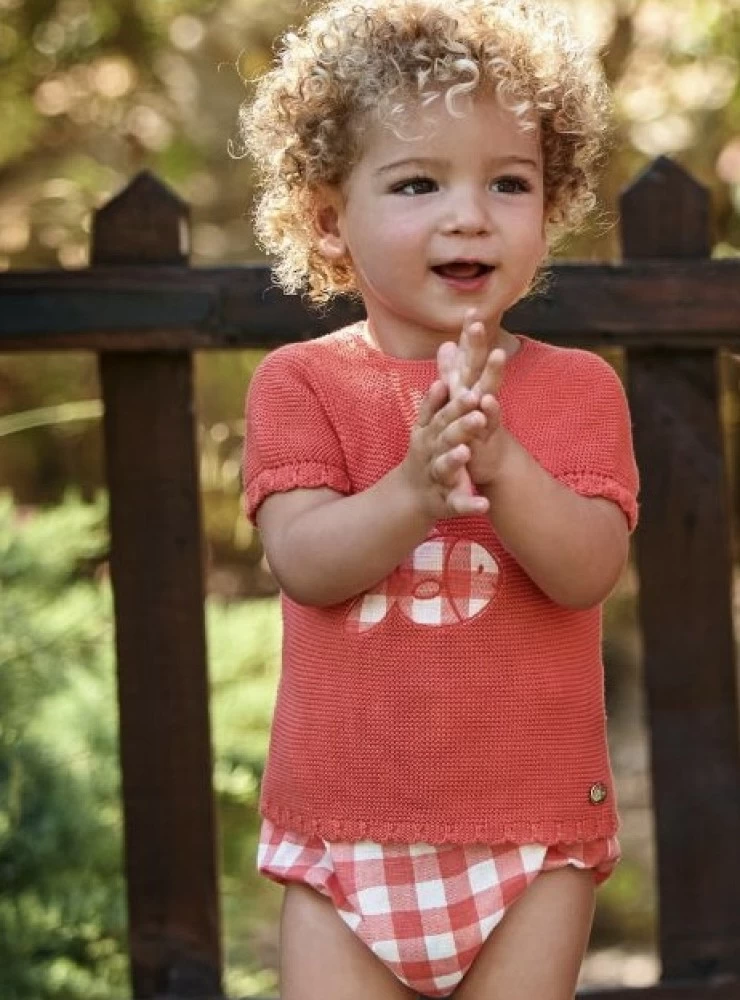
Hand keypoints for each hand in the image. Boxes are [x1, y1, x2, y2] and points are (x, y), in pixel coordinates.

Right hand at [402, 379, 489, 518]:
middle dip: (461, 428)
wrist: (410, 495)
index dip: (456, 405)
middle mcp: (432, 454)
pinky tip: (485, 505)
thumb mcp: (425, 430)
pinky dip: (469, 505)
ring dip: (454, 460)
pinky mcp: (445, 502)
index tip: (472, 393)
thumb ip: (433, 406)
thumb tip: (442, 380)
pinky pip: (457, 504)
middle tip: (478, 418)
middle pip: (446, 438)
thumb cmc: (425, 455)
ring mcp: (438, 478)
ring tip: (465, 452)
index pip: (444, 416)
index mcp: (430, 435)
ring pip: (445, 468)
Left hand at [437, 310, 508, 485]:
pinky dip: (490, 411)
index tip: (470, 308)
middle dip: (480, 343)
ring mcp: (486, 411)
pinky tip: (488, 401)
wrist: (488, 459)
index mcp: (469, 383)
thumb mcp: (458, 396)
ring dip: (494, 372)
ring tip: (498, 353)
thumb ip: (452, 371)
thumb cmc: (471, 423)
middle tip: (478, 322)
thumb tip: (447, 344)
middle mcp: (480, 392)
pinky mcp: (487, 433)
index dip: (470, 333)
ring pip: (490, 388)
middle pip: (479, 365)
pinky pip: (490, 420)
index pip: (470, 354)